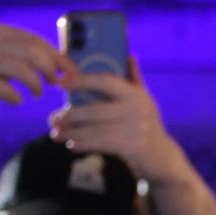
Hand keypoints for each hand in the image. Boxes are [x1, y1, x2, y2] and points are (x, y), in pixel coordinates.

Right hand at [0, 23, 70, 110]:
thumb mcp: (6, 58)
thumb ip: (30, 57)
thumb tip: (67, 67)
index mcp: (0, 31)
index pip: (36, 40)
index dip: (58, 58)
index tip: (71, 75)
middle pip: (31, 50)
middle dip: (49, 69)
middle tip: (54, 84)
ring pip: (20, 68)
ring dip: (35, 84)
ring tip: (37, 94)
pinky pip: (3, 88)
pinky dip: (15, 96)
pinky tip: (16, 100)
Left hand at [49, 57, 186, 183]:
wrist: (162, 158)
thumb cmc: (147, 126)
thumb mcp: (144, 102)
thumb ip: (134, 80)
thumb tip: (129, 56)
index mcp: (136, 94)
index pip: (105, 81)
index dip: (81, 80)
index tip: (60, 81)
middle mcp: (137, 109)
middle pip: (94, 109)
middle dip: (70, 115)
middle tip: (53, 118)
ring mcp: (136, 129)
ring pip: (94, 130)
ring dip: (72, 132)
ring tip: (56, 134)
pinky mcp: (132, 147)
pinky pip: (100, 144)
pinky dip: (83, 144)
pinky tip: (71, 144)